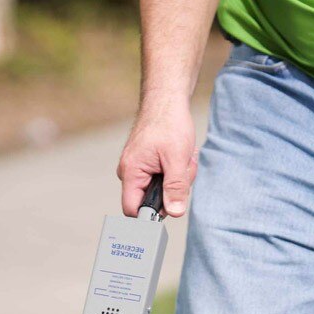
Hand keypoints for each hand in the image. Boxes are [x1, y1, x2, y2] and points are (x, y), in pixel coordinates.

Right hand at [117, 101, 197, 217]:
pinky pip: (162, 177)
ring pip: (160, 189)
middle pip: (151, 200)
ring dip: (178, 178)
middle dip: (172, 190)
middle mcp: (130, 172)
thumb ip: (175, 188)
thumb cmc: (169, 123)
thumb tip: (174, 213)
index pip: (133, 210)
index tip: (170, 208)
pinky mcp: (147, 163)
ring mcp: (138, 168)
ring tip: (183, 157)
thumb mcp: (177, 159)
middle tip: (183, 169)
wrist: (166, 99)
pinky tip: (180, 155)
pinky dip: (175, 170)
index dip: (150, 215)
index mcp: (131, 173)